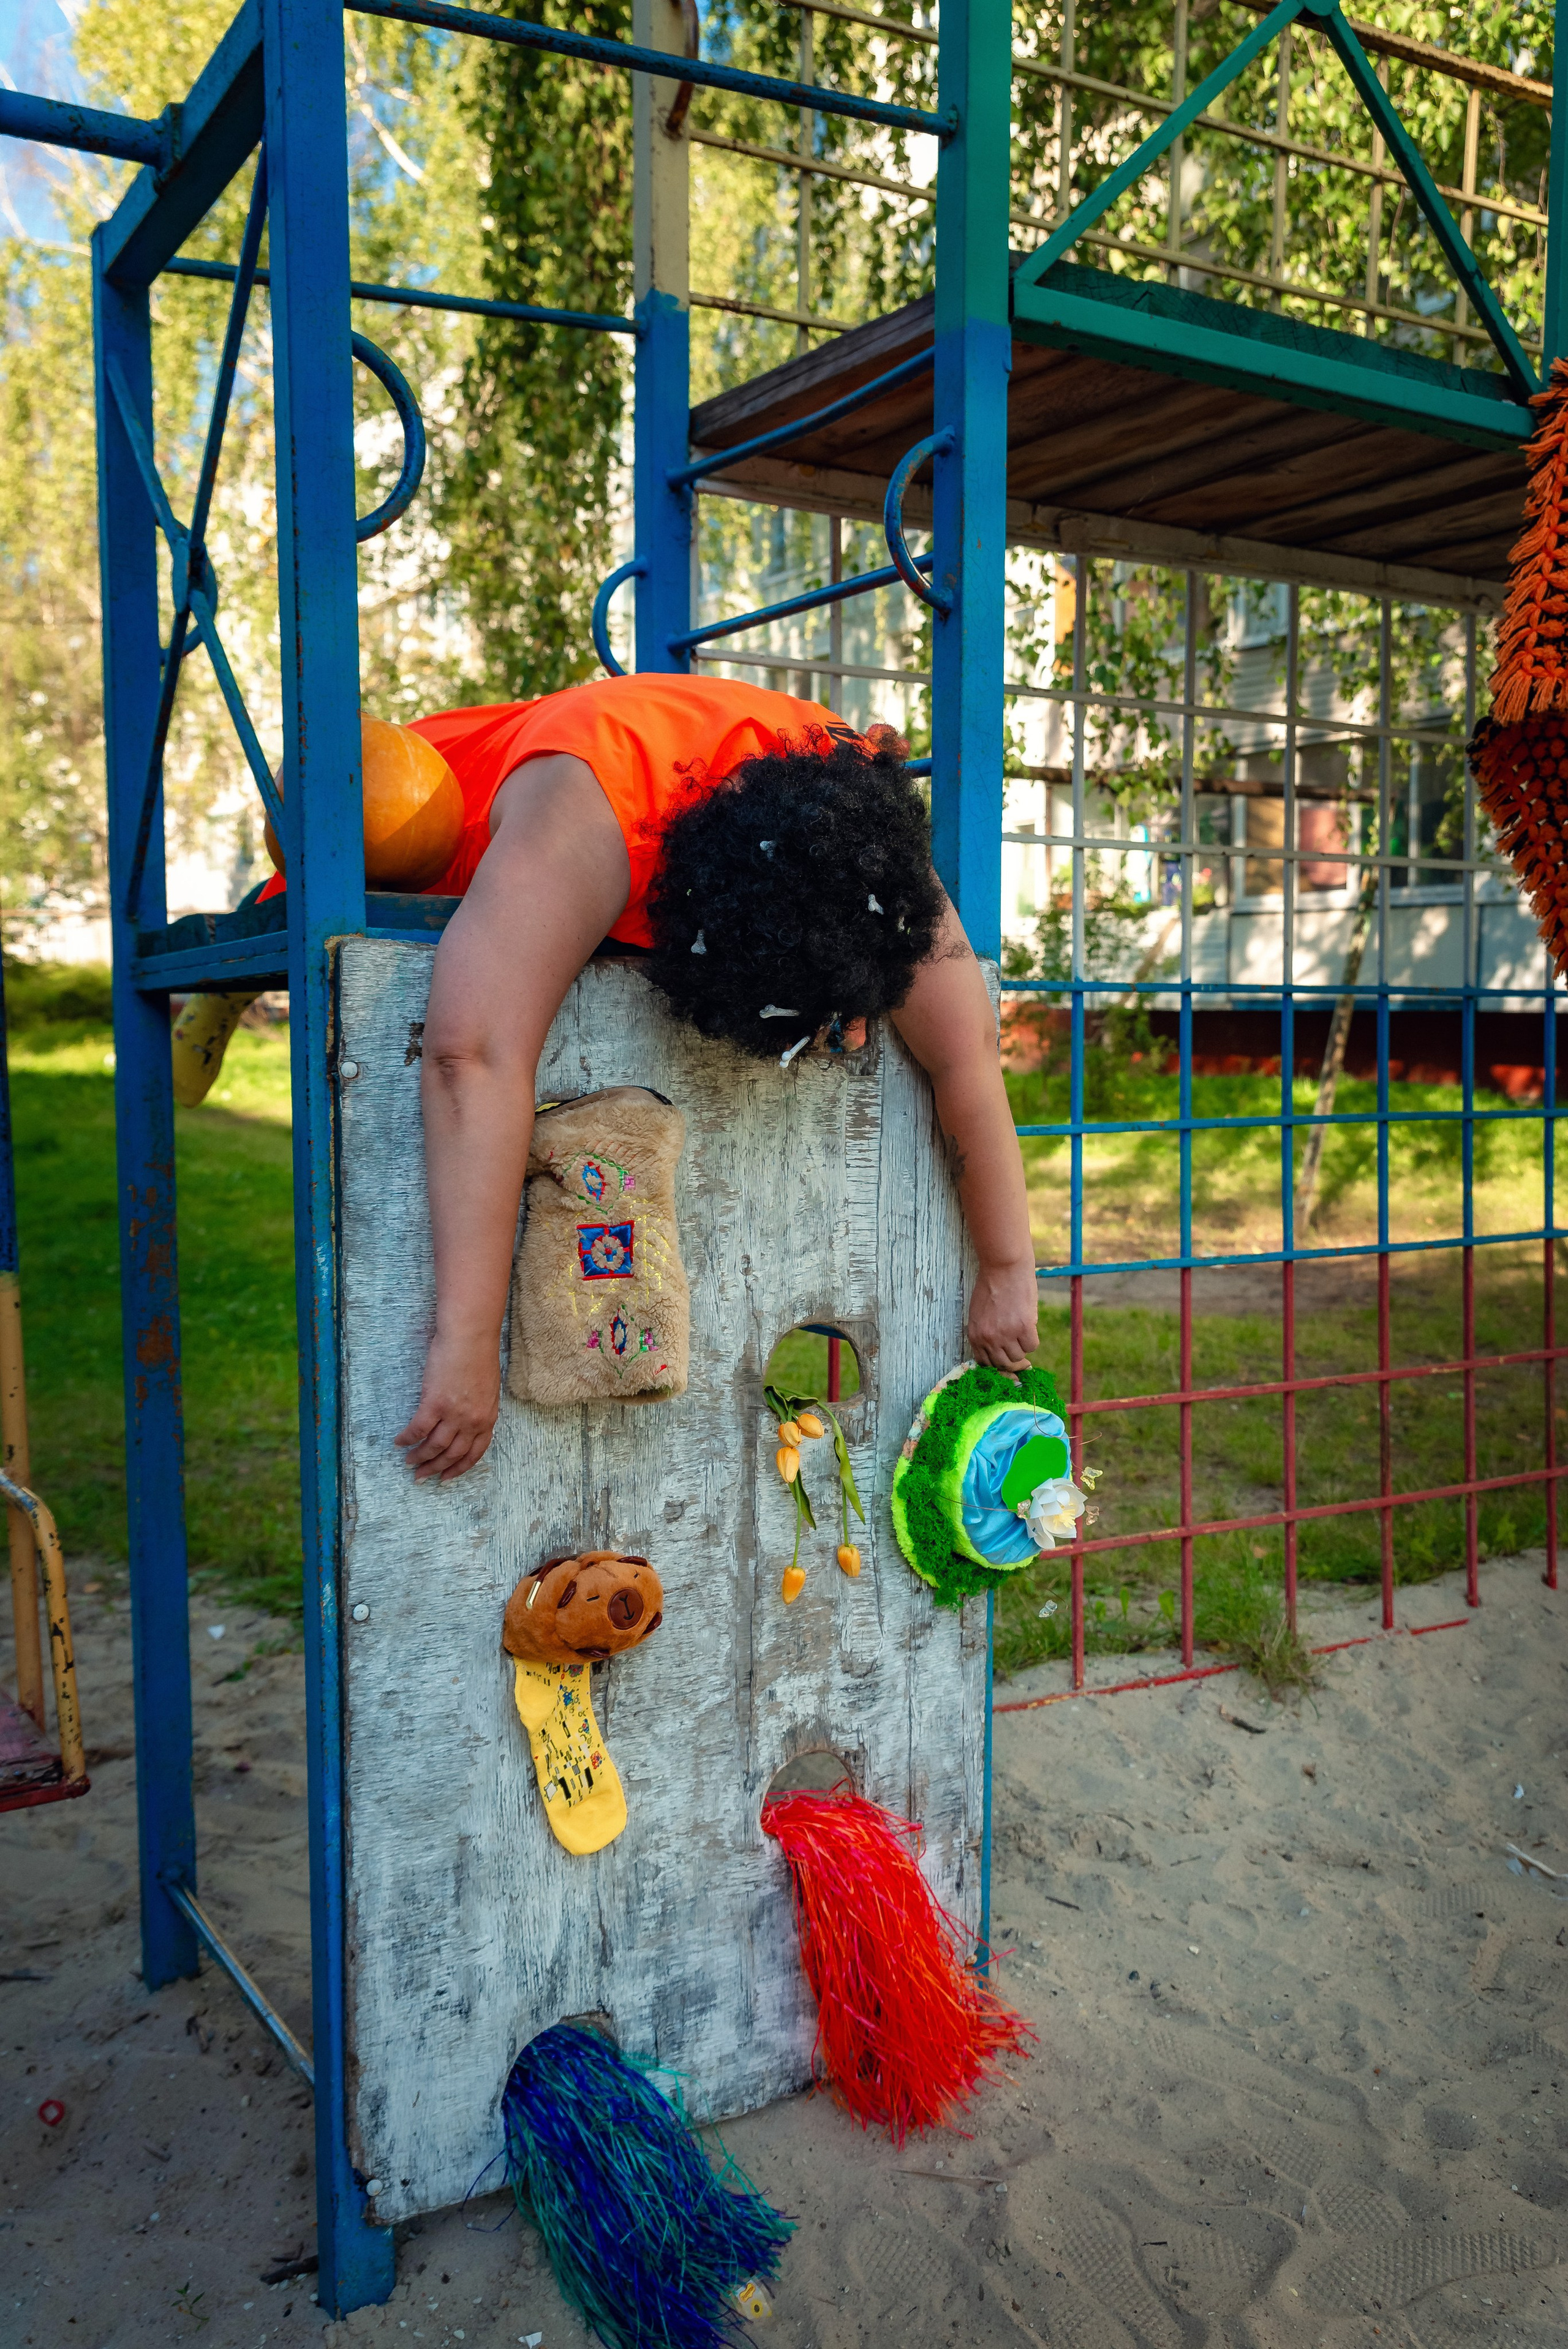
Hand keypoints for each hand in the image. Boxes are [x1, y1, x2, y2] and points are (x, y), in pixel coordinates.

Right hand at [394, 1330, 501, 1481]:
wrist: (470, 1336)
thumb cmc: (478, 1355)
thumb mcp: (487, 1389)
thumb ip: (479, 1409)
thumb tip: (466, 1422)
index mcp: (487, 1417)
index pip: (474, 1453)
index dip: (459, 1468)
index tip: (446, 1477)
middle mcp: (472, 1421)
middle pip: (453, 1454)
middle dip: (435, 1468)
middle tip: (421, 1476)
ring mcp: (454, 1414)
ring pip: (434, 1446)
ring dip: (420, 1457)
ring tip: (409, 1462)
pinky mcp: (435, 1403)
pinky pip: (418, 1429)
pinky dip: (407, 1439)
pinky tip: (399, 1442)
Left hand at [967, 1259, 1039, 1371]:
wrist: (1003, 1267)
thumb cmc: (990, 1285)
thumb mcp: (978, 1314)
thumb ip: (985, 1334)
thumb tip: (998, 1352)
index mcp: (975, 1335)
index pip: (986, 1364)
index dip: (997, 1363)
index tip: (1006, 1359)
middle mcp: (989, 1339)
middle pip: (1003, 1364)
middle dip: (1011, 1359)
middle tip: (1019, 1349)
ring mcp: (1006, 1334)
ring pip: (1019, 1357)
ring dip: (1022, 1347)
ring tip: (1021, 1330)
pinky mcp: (1024, 1327)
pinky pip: (1032, 1346)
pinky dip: (1032, 1339)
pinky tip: (1029, 1326)